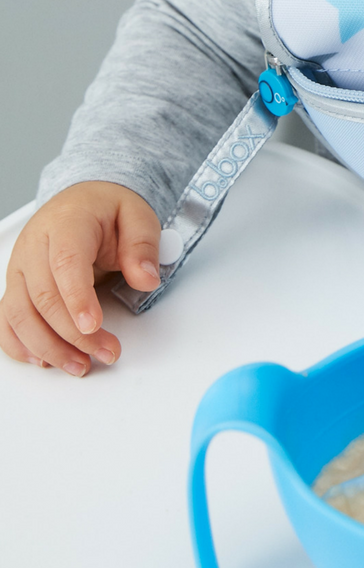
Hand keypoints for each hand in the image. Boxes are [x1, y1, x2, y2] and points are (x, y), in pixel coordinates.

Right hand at [1, 182, 161, 376]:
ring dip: (48, 346)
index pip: (65, 264)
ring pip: (20, 314)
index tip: (93, 325)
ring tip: (81, 365)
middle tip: (105, 351)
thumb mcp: (138, 216)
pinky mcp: (17, 286)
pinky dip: (21, 344)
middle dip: (72, 333)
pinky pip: (8, 319)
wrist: (83, 202)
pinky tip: (43, 360)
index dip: (76, 298)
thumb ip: (143, 246)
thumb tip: (146, 278)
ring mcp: (21, 268)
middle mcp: (34, 247)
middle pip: (42, 297)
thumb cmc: (108, 210)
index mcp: (66, 224)